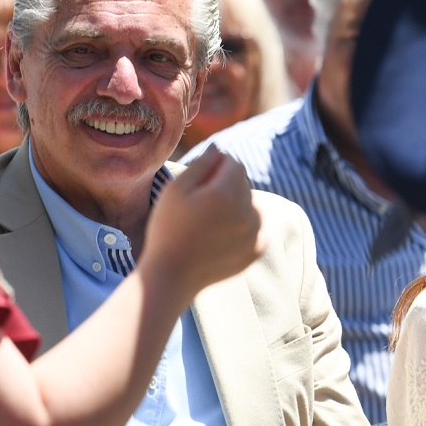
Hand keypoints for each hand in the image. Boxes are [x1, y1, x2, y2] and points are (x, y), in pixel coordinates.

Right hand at [139, 150, 264, 298]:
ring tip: (209, 221)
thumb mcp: (176, 188)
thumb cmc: (167, 228)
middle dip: (226, 185)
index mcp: (227, 193)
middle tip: (199, 205)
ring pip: (251, 204)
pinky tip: (220, 235)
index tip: (198, 182)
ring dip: (236, 205)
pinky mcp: (257, 249)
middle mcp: (248, 211)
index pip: (234, 163)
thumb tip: (220, 150)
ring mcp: (255, 232)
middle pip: (243, 183)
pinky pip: (255, 225)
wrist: (172, 275)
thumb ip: (202, 163)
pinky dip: (243, 225)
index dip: (215, 166)